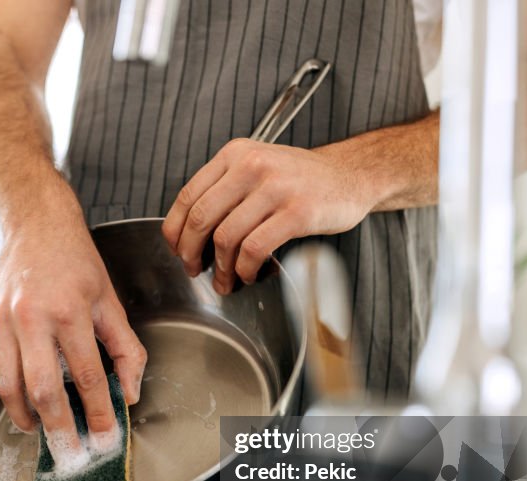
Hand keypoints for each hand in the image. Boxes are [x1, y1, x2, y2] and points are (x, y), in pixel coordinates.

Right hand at [0, 217, 146, 451]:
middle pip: (44, 389)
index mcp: (70, 311)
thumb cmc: (75, 259)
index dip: (98, 413)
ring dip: (28, 419)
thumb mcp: (110, 299)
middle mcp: (34, 318)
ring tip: (44, 437)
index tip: (105, 438)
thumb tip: (129, 391)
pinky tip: (27, 409)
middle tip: (71, 455)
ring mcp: (6, 322)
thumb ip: (125, 347)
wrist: (33, 223)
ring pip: (11, 386)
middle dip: (59, 428)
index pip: (88, 375)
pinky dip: (12, 396)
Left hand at [161, 138, 378, 294]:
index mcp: (235, 154)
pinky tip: (249, 274)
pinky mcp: (297, 212)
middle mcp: (252, 166)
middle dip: (191, 252)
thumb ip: (224, 189)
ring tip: (225, 281)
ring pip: (226, 237)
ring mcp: (276, 188)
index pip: (188, 195)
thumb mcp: (257, 167)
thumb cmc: (300, 179)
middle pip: (201, 218)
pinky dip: (245, 269)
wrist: (351, 174)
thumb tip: (188, 233)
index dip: (175, 230)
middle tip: (194, 270)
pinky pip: (255, 248)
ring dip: (221, 268)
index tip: (176, 250)